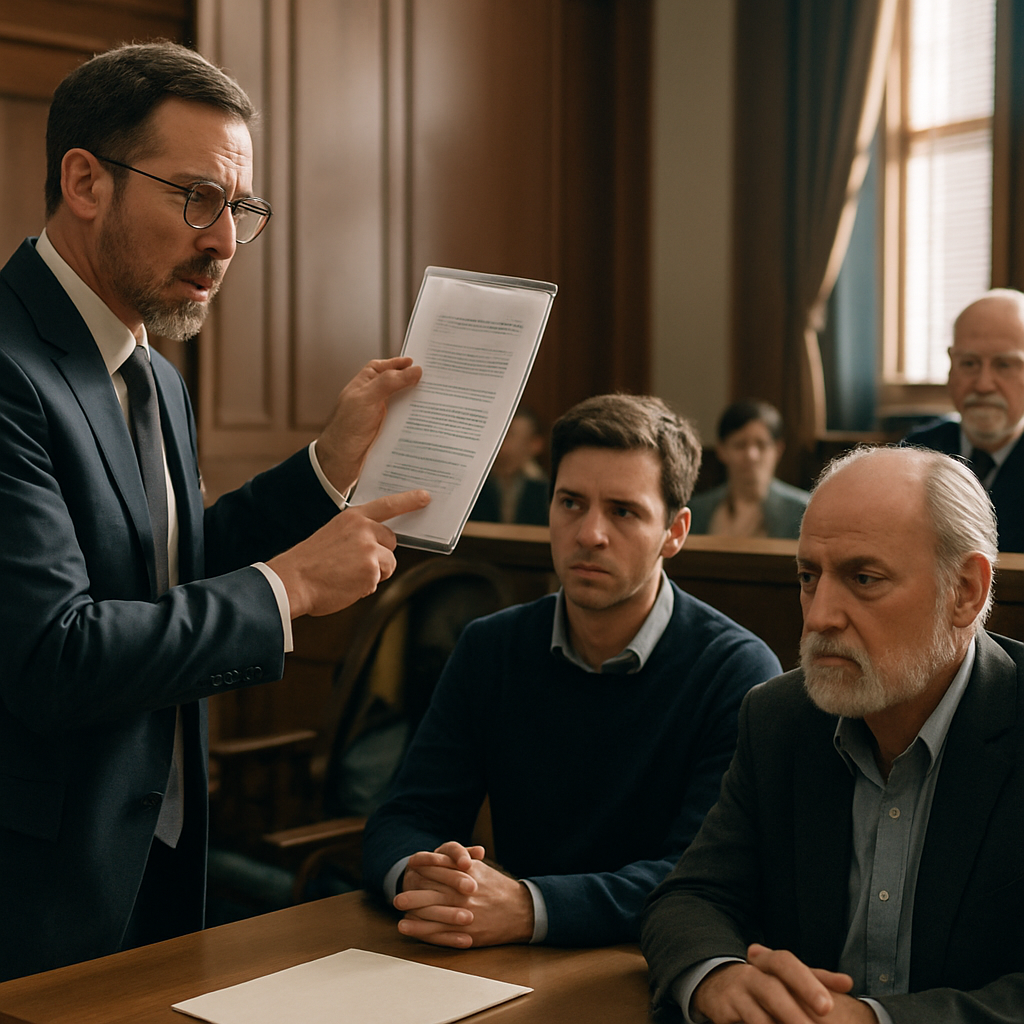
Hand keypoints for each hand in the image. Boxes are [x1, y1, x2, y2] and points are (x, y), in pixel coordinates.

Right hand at [267, 490, 429, 616]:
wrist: (292, 581)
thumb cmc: (310, 562)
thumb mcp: (333, 535)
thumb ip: (357, 534)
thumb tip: (379, 545)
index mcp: (353, 517)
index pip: (387, 505)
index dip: (408, 501)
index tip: (426, 497)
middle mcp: (364, 529)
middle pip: (391, 541)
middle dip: (380, 554)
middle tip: (353, 563)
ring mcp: (369, 549)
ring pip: (388, 564)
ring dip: (374, 573)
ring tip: (346, 575)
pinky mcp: (372, 570)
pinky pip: (378, 581)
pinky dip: (365, 587)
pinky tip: (346, 585)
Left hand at [315, 357, 422, 492]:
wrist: (340, 461)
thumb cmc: (346, 428)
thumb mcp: (367, 398)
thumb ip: (389, 382)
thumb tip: (414, 370)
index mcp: (364, 384)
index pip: (383, 368)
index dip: (399, 364)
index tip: (417, 363)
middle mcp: (372, 398)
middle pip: (397, 385)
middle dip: (413, 383)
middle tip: (434, 382)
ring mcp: (379, 415)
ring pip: (402, 404)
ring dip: (417, 404)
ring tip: (437, 402)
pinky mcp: (386, 432)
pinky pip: (404, 422)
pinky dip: (414, 421)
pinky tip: (427, 423)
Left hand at [393, 841, 534, 947]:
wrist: (521, 912)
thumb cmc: (497, 888)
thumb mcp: (481, 870)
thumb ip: (462, 861)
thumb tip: (440, 855)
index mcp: (469, 875)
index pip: (441, 868)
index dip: (423, 866)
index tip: (409, 865)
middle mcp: (466, 894)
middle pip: (433, 892)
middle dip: (414, 893)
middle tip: (397, 896)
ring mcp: (465, 914)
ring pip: (433, 913)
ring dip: (413, 912)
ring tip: (398, 910)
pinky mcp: (466, 933)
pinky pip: (438, 932)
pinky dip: (420, 929)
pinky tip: (406, 926)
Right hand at [693, 944, 870, 1023]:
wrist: (717, 984)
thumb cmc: (763, 983)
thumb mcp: (787, 977)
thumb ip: (817, 979)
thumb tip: (847, 982)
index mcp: (768, 962)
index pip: (786, 964)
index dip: (807, 983)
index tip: (828, 1006)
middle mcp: (751, 974)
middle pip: (771, 988)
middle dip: (794, 1012)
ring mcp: (736, 994)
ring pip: (757, 1015)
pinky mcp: (723, 1013)